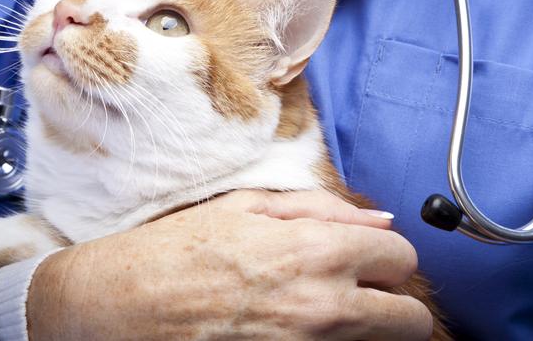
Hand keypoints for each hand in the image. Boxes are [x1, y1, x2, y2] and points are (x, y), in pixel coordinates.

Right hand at [27, 190, 431, 339]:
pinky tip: (303, 324)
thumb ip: (322, 208)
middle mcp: (323, 305)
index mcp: (313, 250)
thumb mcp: (246, 206)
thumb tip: (379, 218)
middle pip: (409, 317)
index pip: (401, 257)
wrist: (122, 305)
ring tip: (329, 306)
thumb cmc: (179, 249)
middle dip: (392, 298)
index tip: (366, 255)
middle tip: (359, 287)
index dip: (386, 253)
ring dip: (370, 325)